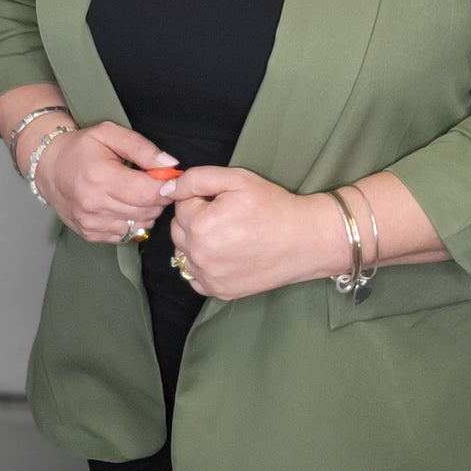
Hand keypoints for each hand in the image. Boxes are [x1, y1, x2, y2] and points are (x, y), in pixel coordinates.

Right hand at [32, 122, 178, 242]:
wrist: (49, 169)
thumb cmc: (80, 148)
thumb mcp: (110, 134)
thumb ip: (142, 148)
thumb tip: (170, 165)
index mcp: (100, 178)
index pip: (147, 193)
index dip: (166, 187)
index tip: (169, 178)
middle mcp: (94, 205)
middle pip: (147, 211)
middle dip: (158, 198)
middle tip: (151, 182)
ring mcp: (92, 224)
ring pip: (141, 225)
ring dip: (146, 211)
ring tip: (136, 193)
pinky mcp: (91, 235)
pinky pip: (127, 235)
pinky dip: (133, 222)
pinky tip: (124, 205)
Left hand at [165, 166, 337, 298]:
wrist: (305, 239)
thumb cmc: (273, 206)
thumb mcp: (236, 179)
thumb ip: (196, 179)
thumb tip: (166, 189)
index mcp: (200, 225)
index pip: (181, 205)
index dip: (203, 199)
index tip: (225, 201)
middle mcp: (199, 255)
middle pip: (179, 230)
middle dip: (196, 220)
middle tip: (228, 217)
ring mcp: (209, 277)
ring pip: (184, 253)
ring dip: (198, 243)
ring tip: (228, 236)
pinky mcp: (219, 291)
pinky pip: (195, 277)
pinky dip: (204, 266)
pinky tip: (226, 255)